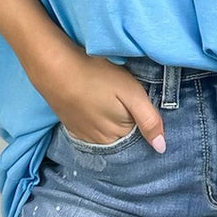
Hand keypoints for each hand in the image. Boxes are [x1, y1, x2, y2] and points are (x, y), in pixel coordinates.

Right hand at [31, 46, 166, 151]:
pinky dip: (99, 124)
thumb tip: (161, 148)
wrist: (55, 68)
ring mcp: (85, 136)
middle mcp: (102, 143)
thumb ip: (149, 119)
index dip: (145, 124)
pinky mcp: (72, 128)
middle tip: (127, 102)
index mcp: (119, 135)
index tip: (143, 107)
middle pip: (124, 139)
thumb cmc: (97, 76)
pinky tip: (98, 108)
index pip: (141, 139)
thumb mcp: (131, 92)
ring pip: (108, 137)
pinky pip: (93, 133)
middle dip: (131, 126)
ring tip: (113, 104)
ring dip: (114, 126)